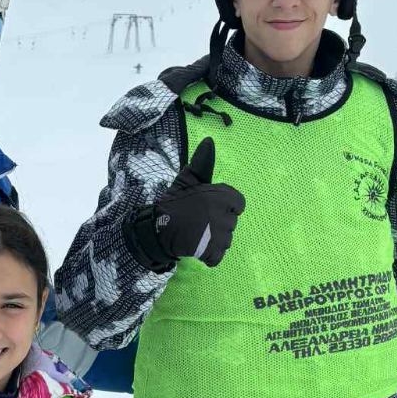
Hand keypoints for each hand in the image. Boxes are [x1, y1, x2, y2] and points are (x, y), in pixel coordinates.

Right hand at [126, 138, 245, 270]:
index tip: (209, 208)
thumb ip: (202, 163)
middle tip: (198, 222)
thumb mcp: (186, 181)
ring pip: (226, 240)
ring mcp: (219, 235)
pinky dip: (209, 255)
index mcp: (222, 196)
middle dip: (218, 224)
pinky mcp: (213, 252)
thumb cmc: (173, 204)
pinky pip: (218, 256)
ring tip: (197, 234)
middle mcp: (224, 214)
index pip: (239, 203)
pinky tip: (197, 247)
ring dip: (214, 240)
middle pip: (232, 222)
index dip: (226, 206)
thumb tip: (209, 141)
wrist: (157, 229)